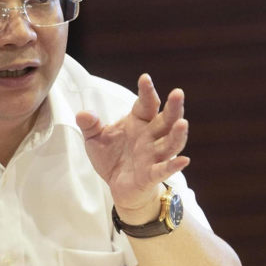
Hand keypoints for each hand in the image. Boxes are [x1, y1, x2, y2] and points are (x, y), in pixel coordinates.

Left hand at [76, 74, 189, 222]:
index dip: (147, 91)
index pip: (146, 104)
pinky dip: (174, 165)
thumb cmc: (112, 157)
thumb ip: (90, 125)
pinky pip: (164, 170)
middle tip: (178, 93)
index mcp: (139, 122)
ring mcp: (154, 155)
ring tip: (182, 123)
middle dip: (173, 107)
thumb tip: (82, 114)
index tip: (145, 78)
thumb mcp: (95, 139)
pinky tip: (184, 160)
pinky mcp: (152, 175)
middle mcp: (151, 136)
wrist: (118, 187)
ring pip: (170, 143)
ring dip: (178, 134)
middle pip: (166, 120)